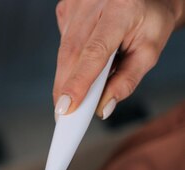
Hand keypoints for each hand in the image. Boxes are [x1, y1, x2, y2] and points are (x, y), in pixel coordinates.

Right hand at [53, 0, 184, 119]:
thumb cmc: (151, 21)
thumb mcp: (149, 51)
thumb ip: (127, 80)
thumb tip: (103, 107)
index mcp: (122, 9)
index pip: (94, 52)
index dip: (78, 82)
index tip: (66, 107)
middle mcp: (94, 3)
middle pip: (72, 54)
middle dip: (66, 88)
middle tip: (64, 115)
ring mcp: (76, 4)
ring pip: (63, 52)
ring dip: (68, 76)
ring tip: (80, 85)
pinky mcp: (65, 8)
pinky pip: (62, 44)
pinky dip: (69, 60)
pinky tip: (83, 58)